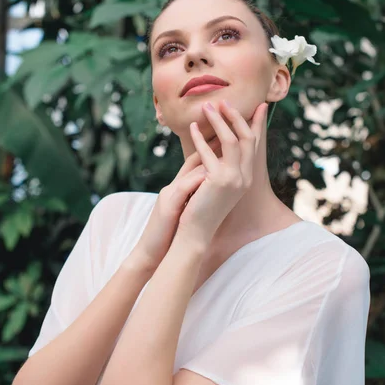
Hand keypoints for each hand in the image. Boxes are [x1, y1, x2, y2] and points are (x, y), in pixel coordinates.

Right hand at [131, 135, 221, 271]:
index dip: (214, 150)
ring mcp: (170, 194)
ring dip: (207, 155)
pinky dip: (198, 179)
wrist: (152, 251)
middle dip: (213, 144)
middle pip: (194, 159)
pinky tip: (211, 173)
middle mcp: (174, 186)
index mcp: (179, 188)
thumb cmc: (169, 232)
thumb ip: (194, 197)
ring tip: (225, 143)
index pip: (197, 164)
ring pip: (189, 169)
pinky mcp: (168, 205)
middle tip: (233, 132)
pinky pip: (184, 187)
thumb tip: (210, 188)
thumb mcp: (183, 211)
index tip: (232, 138)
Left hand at [176, 99, 268, 245]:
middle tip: (224, 101)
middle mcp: (245, 177)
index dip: (257, 123)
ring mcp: (234, 179)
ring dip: (219, 121)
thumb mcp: (217, 183)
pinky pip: (209, 153)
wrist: (197, 231)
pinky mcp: (219, 181)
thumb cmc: (203, 206)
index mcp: (247, 176)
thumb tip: (219, 146)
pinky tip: (192, 128)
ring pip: (231, 141)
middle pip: (246, 138)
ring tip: (207, 107)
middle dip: (236, 116)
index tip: (260, 105)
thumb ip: (221, 165)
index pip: (254, 144)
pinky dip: (200, 139)